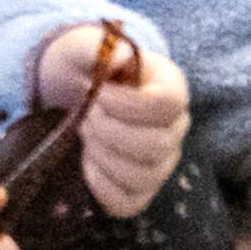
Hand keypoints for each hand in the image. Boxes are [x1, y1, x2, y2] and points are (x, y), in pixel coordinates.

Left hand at [44, 32, 187, 219]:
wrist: (74, 94)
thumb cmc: (83, 70)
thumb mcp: (79, 50)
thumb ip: (94, 47)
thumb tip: (121, 58)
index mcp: (172, 87)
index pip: (169, 105)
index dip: (130, 104)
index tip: (100, 93)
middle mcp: (176, 128)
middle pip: (158, 145)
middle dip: (110, 133)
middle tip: (86, 117)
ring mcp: (162, 162)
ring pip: (145, 175)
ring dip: (104, 157)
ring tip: (86, 137)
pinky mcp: (141, 189)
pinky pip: (130, 202)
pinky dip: (102, 186)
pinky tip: (88, 164)